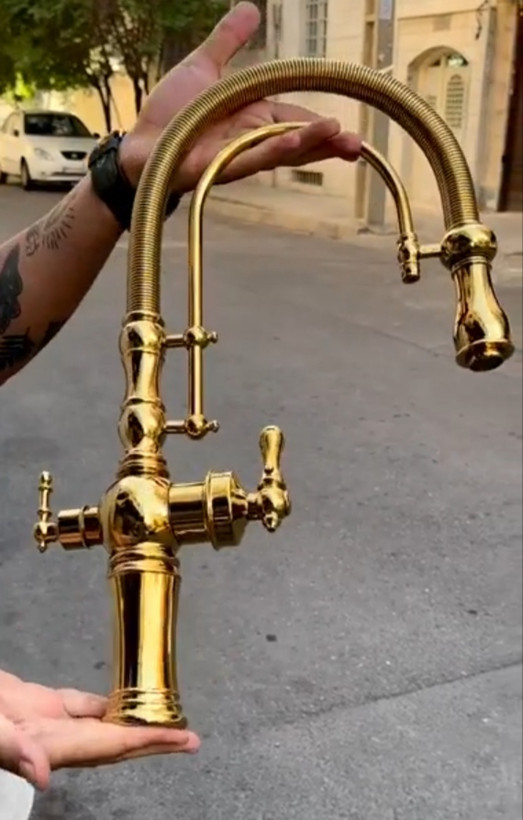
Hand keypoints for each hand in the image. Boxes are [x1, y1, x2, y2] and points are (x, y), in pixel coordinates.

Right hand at [0, 670, 198, 791]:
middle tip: (190, 739)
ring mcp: (44, 721)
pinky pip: (78, 706)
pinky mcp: (35, 705)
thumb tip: (43, 775)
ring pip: (100, 724)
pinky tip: (117, 702)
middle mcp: (52, 737)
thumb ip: (12, 750)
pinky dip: (102, 704)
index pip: (110, 746)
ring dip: (132, 723)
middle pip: (115, 741)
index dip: (147, 743)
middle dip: (153, 740)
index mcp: (46, 744)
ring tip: (163, 721)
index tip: (182, 740)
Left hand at [120, 1, 360, 193]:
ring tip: (341, 139)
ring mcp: (238, 155)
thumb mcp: (202, 67)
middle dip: (328, 142)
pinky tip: (296, 144)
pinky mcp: (220, 167)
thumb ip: (227, 41)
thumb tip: (251, 8)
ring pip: (282, 150)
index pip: (295, 118)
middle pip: (297, 140)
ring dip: (311, 144)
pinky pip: (252, 157)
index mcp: (253, 116)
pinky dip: (275, 150)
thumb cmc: (169, 112)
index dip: (319, 125)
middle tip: (358, 146)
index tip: (346, 129)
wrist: (139, 145)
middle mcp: (251, 138)